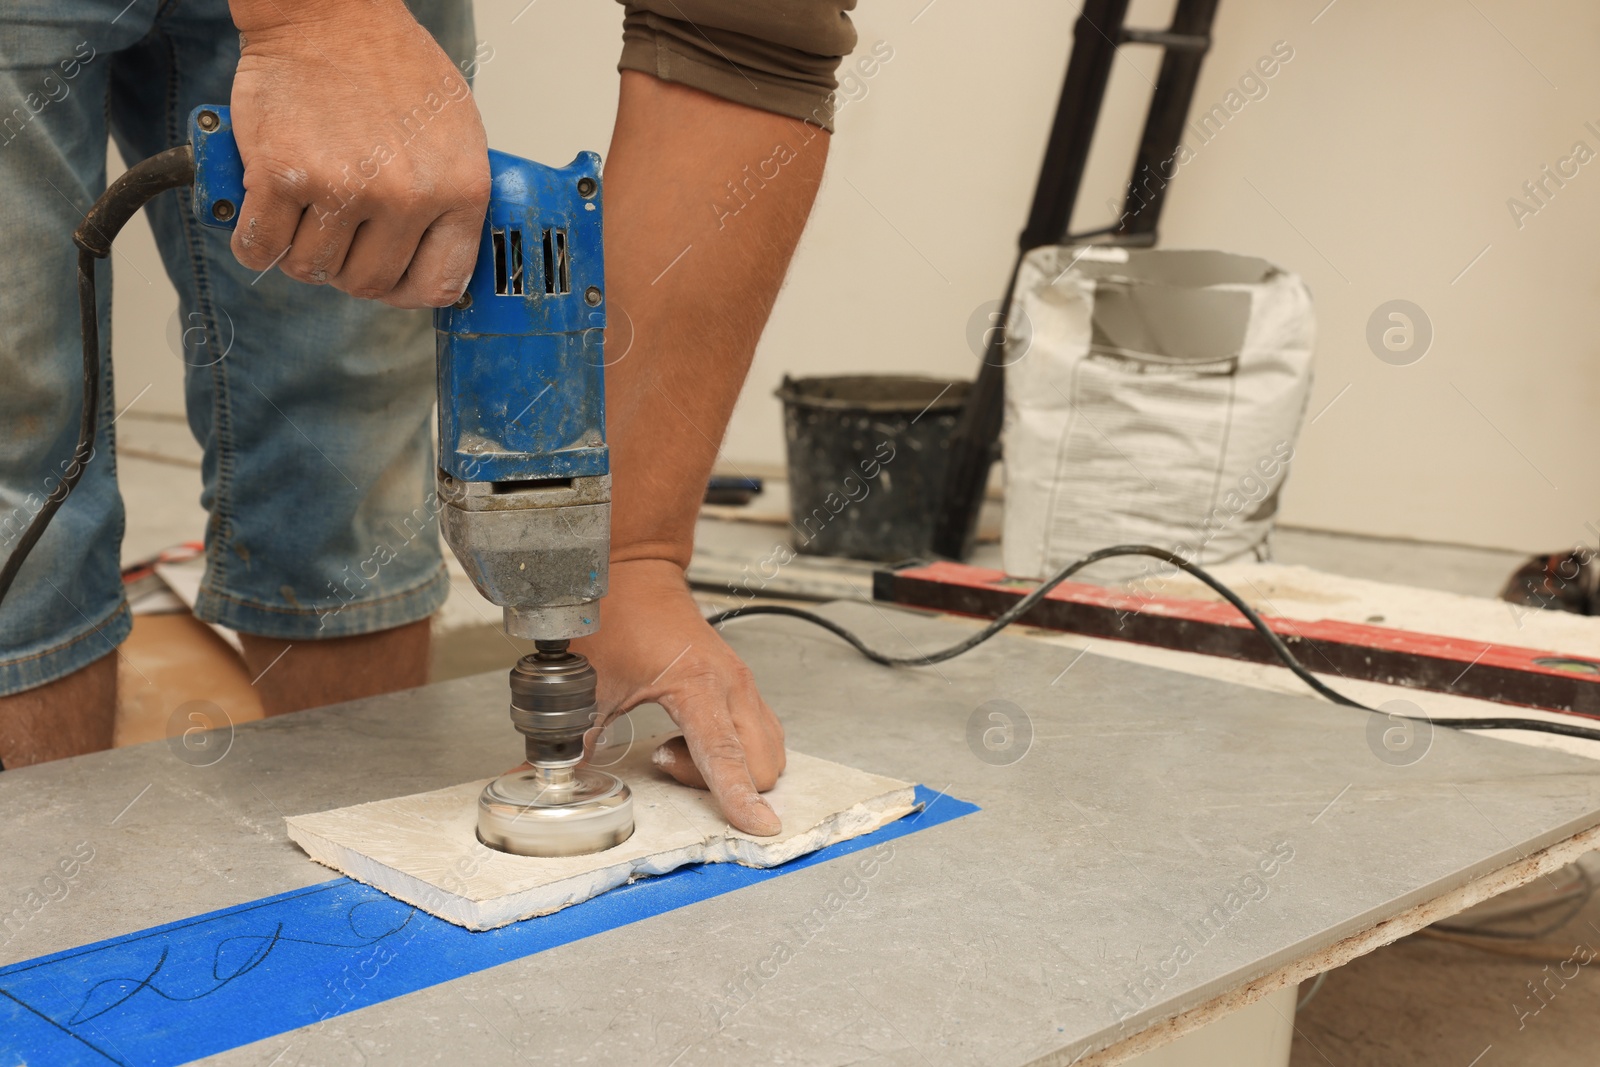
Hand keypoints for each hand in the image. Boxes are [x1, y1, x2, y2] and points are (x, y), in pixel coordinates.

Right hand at [227, 0, 490, 307]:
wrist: (331, 13)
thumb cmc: (392, 67)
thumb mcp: (455, 135)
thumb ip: (450, 200)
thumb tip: (435, 261)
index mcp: (459, 189)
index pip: (439, 284)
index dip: (406, 290)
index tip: (388, 280)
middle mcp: (407, 196)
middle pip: (368, 282)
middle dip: (347, 268)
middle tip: (337, 235)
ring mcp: (344, 188)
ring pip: (312, 268)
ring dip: (301, 250)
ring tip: (305, 211)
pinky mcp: (282, 174)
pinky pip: (260, 246)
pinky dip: (254, 241)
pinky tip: (264, 215)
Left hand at [572, 559, 785, 835]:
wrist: (638, 573)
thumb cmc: (617, 616)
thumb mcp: (590, 682)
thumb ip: (573, 738)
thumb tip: (544, 778)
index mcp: (697, 684)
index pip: (725, 755)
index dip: (740, 798)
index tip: (760, 828)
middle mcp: (731, 684)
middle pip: (757, 763)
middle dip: (723, 783)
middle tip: (666, 758)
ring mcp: (744, 683)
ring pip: (767, 752)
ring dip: (731, 766)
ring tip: (678, 746)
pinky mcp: (744, 684)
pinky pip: (763, 735)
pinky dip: (738, 750)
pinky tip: (693, 737)